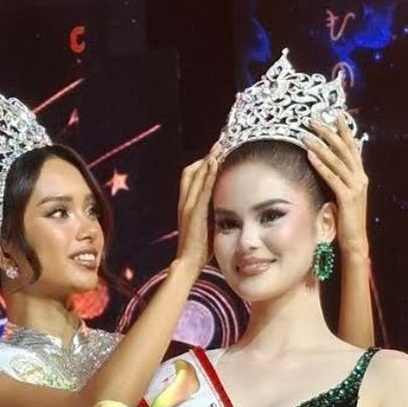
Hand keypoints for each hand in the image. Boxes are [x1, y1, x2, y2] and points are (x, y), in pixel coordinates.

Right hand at [173, 145, 219, 270]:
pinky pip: (202, 188)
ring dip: (208, 160)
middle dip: (206, 156)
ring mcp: (188, 207)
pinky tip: (216, 163)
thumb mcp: (204, 226)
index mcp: (185, 205)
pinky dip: (208, 174)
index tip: (215, 153)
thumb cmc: (199, 249)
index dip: (201, 163)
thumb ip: (209, 213)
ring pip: (196, 176)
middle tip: (220, 143)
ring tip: (220, 146)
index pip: (189, 176)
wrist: (187, 263)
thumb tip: (223, 205)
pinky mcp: (195, 213)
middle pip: (191, 171)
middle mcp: (184, 202)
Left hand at [302, 117, 368, 260]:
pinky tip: (310, 156)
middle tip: (313, 120)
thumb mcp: (344, 195)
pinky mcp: (347, 198)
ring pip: (336, 161)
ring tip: (306, 135)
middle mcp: (360, 178)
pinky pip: (332, 178)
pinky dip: (321, 166)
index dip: (344, 131)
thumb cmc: (346, 219)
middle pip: (343, 149)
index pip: (352, 148)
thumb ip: (339, 179)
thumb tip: (327, 165)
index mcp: (360, 176)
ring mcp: (355, 187)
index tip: (336, 114)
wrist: (354, 240)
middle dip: (328, 133)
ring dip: (320, 146)